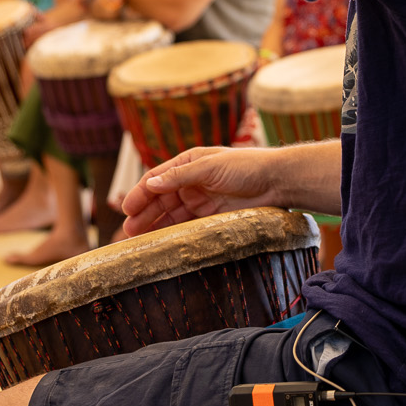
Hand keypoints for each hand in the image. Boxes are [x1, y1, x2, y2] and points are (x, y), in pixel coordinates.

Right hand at [120, 147, 292, 235]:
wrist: (277, 182)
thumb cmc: (247, 166)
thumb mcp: (210, 166)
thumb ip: (180, 176)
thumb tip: (150, 183)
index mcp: (188, 163)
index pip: (157, 178)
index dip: (141, 193)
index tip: (127, 208)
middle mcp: (191, 182)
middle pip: (160, 199)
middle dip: (144, 213)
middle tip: (129, 231)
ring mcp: (201, 200)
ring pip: (171, 214)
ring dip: (154, 225)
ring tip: (138, 239)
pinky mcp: (211, 216)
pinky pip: (187, 225)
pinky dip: (173, 232)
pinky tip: (161, 241)